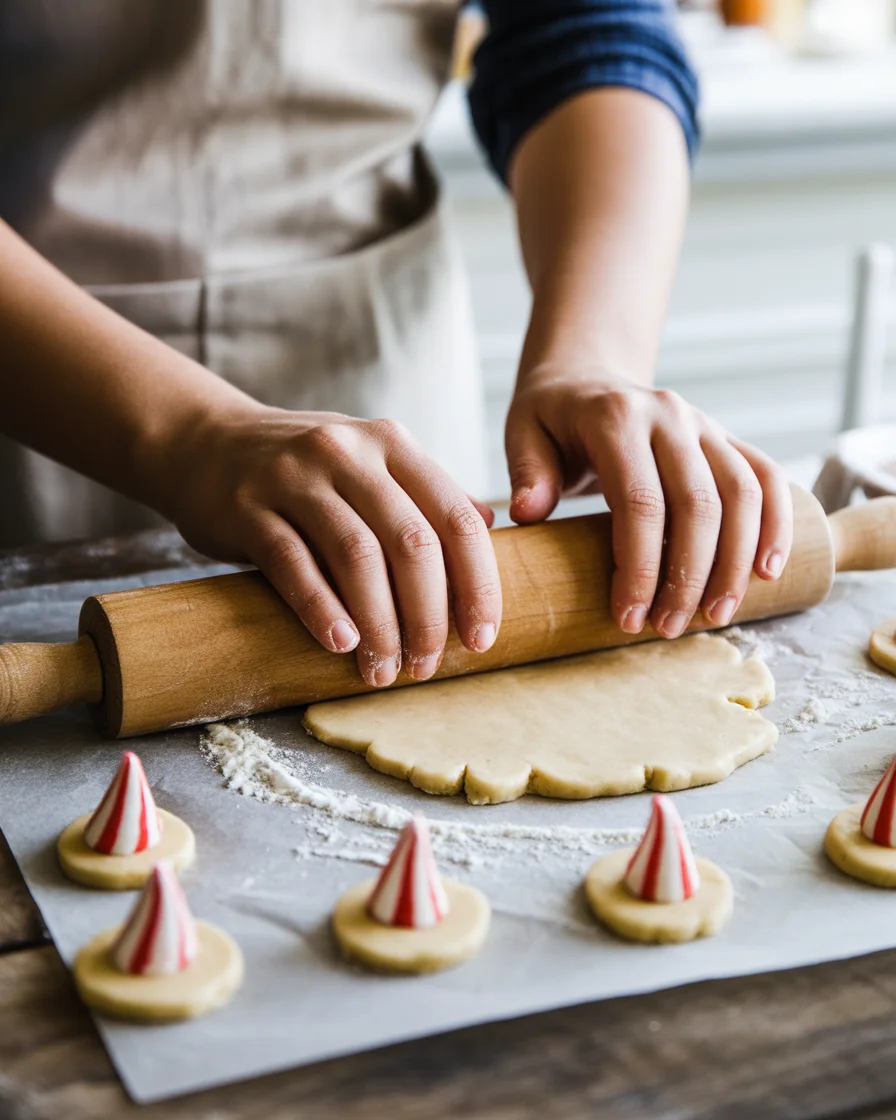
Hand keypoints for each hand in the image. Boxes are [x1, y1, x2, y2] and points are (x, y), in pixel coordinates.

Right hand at [160, 405, 501, 685]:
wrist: (202, 441)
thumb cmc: (304, 469)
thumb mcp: (370, 461)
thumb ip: (424, 492)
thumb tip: (490, 527)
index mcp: (392, 445)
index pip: (456, 518)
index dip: (477, 584)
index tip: (481, 639)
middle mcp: (350, 453)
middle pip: (412, 543)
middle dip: (427, 616)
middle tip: (424, 666)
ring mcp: (295, 477)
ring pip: (357, 557)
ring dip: (378, 624)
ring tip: (382, 669)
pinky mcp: (248, 507)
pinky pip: (293, 562)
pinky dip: (321, 608)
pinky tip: (340, 644)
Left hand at [505, 367, 792, 637]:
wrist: (587, 377)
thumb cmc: (552, 419)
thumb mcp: (523, 434)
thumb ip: (527, 472)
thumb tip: (528, 512)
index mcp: (617, 418)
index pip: (640, 501)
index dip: (639, 566)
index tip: (628, 617)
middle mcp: (669, 415)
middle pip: (698, 504)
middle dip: (689, 576)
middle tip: (669, 628)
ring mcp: (704, 425)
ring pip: (741, 494)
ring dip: (734, 562)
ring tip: (716, 615)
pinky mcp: (726, 438)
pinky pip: (767, 478)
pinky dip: (776, 524)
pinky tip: (767, 572)